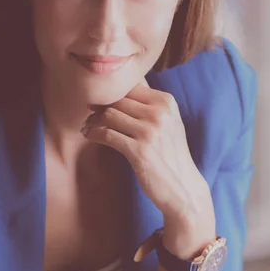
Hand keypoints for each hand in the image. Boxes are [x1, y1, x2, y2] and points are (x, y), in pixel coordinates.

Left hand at [82, 80, 211, 225]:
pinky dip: (93, 133)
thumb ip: (152, 104)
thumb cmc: (171, 155)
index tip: (100, 100)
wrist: (183, 187)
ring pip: (109, 114)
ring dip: (93, 120)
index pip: (131, 85)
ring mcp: (149, 131)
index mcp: (166, 102)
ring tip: (87, 126)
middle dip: (99, 105)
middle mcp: (159, 113)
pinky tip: (89, 136)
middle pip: (117, 98)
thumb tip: (127, 83)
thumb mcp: (169, 123)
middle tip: (88, 114)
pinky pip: (107, 134)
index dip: (111, 91)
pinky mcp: (139, 151)